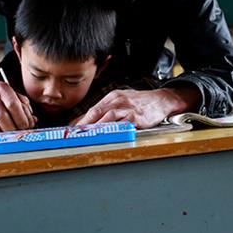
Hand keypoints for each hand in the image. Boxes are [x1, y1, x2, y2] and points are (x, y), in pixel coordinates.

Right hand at [0, 80, 35, 132]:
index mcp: (2, 89)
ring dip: (0, 134)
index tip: (26, 126)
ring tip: (6, 135)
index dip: (21, 119)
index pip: (13, 105)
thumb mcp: (11, 93)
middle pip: (2, 117)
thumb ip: (23, 106)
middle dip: (12, 129)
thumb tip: (33, 120)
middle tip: (17, 133)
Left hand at [72, 87, 200, 128]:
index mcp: (112, 97)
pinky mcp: (137, 117)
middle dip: (85, 124)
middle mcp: (118, 101)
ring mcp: (128, 109)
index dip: (81, 120)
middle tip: (75, 134)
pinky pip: (124, 124)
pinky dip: (114, 130)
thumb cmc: (140, 102)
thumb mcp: (121, 101)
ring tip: (87, 136)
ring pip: (108, 117)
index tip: (71, 130)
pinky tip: (108, 135)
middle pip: (97, 112)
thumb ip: (104, 111)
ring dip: (96, 127)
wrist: (161, 100)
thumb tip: (86, 122)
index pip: (93, 109)